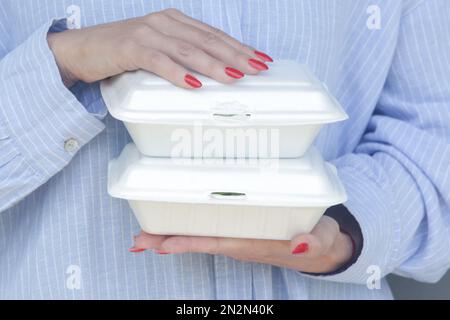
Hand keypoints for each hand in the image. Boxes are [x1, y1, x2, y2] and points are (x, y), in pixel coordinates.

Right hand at [47, 8, 272, 87]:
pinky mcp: (130, 47)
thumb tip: (209, 75)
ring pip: (187, 50)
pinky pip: (158, 61)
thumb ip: (181, 56)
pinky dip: (177, 73)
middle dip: (235, 55)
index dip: (239, 46)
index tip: (260, 59)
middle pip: (207, 40)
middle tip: (257, 68)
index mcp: (174, 21)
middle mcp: (164, 22)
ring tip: (235, 77)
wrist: (81, 49)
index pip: (213, 34)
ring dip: (213, 65)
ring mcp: (148, 33)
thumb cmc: (122, 53)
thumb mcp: (158, 50)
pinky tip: (194, 84)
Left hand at [131, 216, 354, 273]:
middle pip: (199, 242)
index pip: (218, 242)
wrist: (318, 247)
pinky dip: (187, 229)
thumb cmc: (318, 240)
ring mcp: (237, 238)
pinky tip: (172, 226)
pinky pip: (208, 230)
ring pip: (200, 236)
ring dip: (171, 236)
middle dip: (168, 241)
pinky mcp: (238, 231)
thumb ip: (315, 241)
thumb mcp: (323, 240)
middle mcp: (240, 244)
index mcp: (255, 245)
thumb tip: (302, 243)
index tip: (164, 243)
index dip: (191, 242)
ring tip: (143, 236)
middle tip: (138, 240)